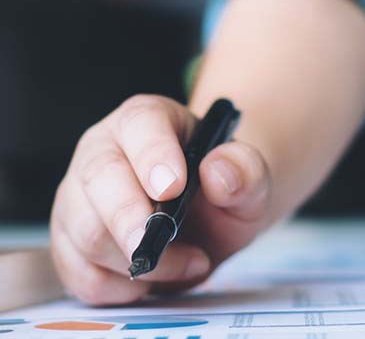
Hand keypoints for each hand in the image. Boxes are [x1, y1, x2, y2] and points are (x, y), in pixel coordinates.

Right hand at [50, 95, 272, 304]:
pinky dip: (118, 288)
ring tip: (189, 261)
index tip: (173, 188)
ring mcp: (78, 196)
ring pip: (85, 231)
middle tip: (156, 247)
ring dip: (137, 260)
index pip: (140, 124)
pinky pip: (78, 272)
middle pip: (98, 179)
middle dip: (127, 218)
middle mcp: (102, 150)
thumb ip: (246, 169)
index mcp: (146, 120)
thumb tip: (217, 173)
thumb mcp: (251, 177)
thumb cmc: (225, 188)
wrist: (212, 218)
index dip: (153, 154)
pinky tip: (155, 279)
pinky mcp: (68, 241)